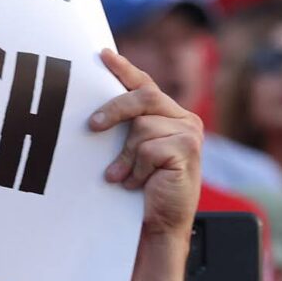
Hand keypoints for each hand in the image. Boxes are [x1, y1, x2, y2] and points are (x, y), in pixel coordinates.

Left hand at [90, 50, 201, 236]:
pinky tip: (137, 184)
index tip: (103, 55)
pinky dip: (136, 168)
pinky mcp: (187, 150)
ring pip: (142, 127)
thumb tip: (93, 110)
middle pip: (144, 98)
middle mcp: (184, 119)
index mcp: (170, 115)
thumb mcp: (131, 152)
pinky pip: (148, 148)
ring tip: (122, 177)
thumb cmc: (143, 189)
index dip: (124, 69)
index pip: (145, 84)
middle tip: (92, 126)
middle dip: (114, 110)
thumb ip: (126, 128)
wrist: (160, 225)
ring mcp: (189, 133)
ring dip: (125, 156)